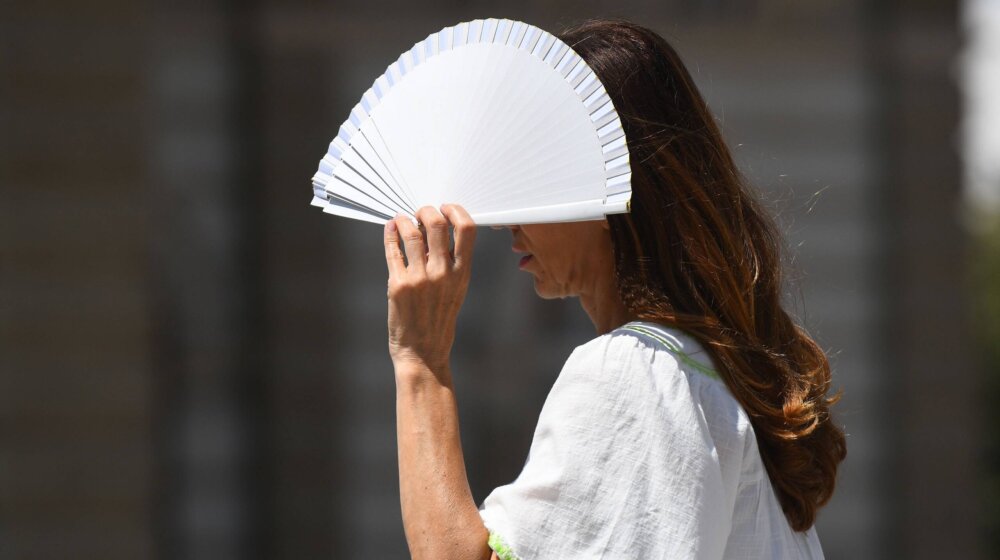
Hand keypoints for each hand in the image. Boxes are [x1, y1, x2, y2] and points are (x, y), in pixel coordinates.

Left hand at [384, 204, 476, 374]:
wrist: (423, 352)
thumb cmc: (439, 319)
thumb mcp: (456, 290)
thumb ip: (450, 262)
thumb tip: (436, 227)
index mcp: (462, 273)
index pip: (467, 229)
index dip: (456, 210)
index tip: (446, 206)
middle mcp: (443, 273)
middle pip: (437, 224)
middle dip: (426, 210)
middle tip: (420, 212)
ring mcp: (419, 279)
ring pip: (411, 233)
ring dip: (405, 220)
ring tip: (402, 219)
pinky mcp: (398, 285)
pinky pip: (393, 250)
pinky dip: (390, 233)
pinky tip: (390, 228)